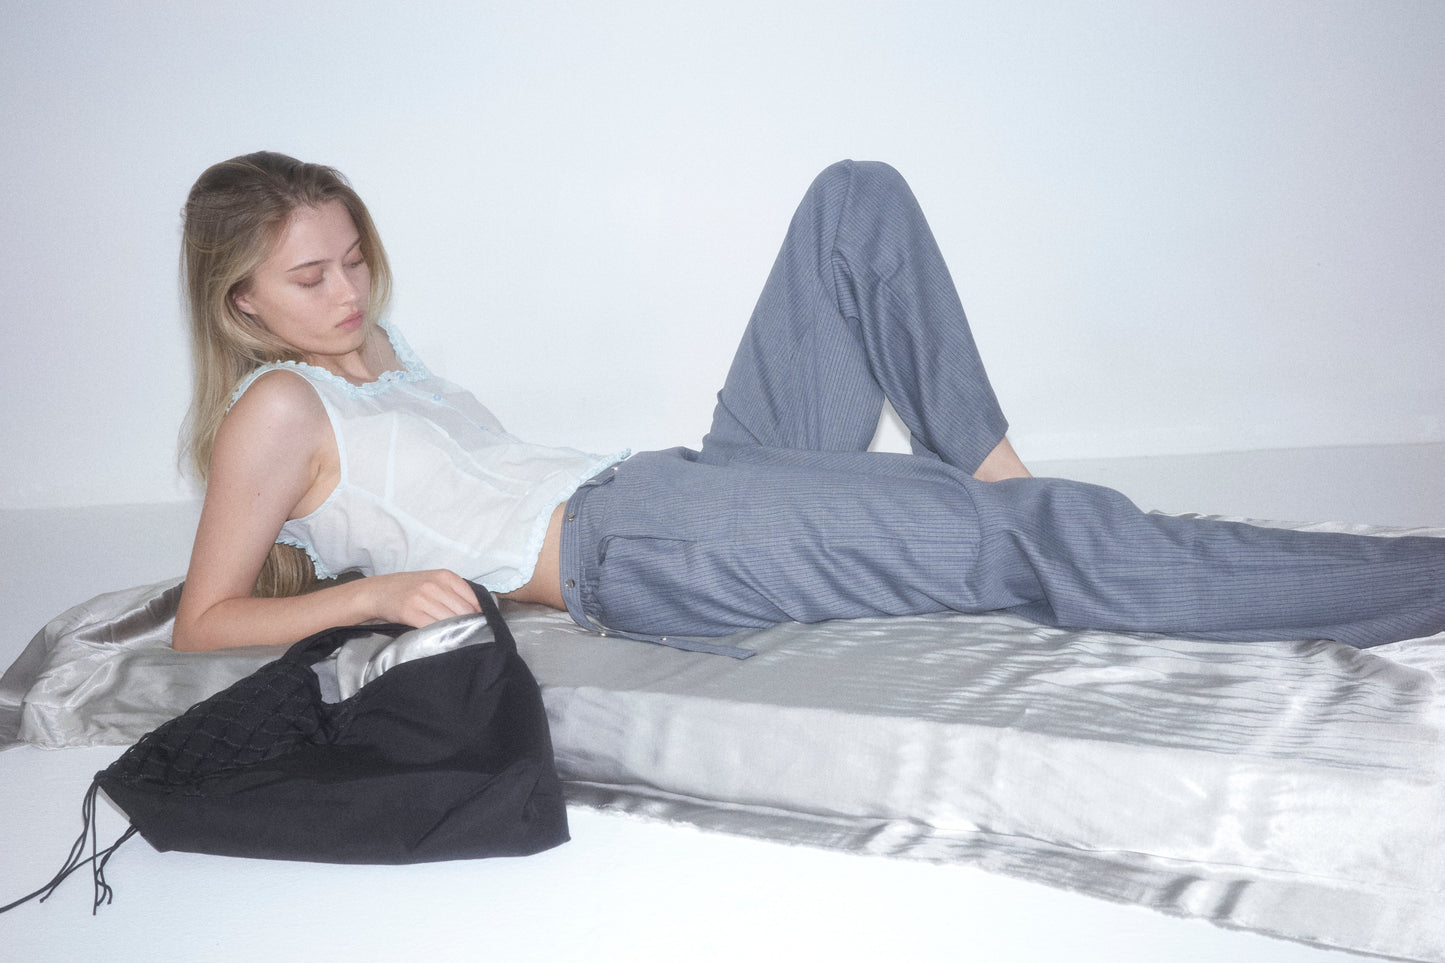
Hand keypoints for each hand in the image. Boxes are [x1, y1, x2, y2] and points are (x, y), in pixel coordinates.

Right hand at [364, 569, 482, 626]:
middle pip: (464, 611)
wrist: (379, 591)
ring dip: (455, 630)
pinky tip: (440, 636)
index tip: (480, 622)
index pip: (473, 597)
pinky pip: (433, 627)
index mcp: (445, 576)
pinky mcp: (411, 613)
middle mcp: (435, 585)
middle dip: (469, 623)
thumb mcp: (434, 581)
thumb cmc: (410, 588)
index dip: (478, 613)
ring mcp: (422, 599)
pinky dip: (439, 634)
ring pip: (450, 620)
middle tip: (468, 632)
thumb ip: (454, 591)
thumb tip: (478, 610)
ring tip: (455, 636)